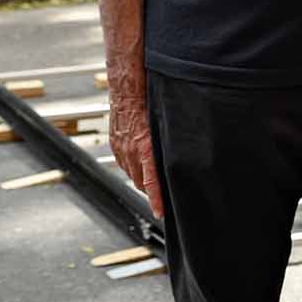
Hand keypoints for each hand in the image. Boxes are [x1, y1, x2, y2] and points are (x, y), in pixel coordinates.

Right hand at [106, 64, 161, 217]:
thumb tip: (185, 154)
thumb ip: (172, 141)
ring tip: (156, 183)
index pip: (151, 182)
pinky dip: (135, 168)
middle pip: (141, 182)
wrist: (128, 87)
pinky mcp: (116, 144)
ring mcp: (121, 148)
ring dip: (143, 180)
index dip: (156, 200)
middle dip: (152, 191)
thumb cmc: (151, 100)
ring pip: (133, 174)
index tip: (160, 213)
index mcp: (144, 148)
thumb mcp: (167, 122)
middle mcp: (130, 151)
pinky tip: (143, 165)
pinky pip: (125, 163)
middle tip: (166, 197)